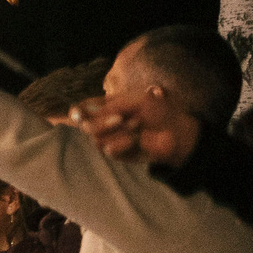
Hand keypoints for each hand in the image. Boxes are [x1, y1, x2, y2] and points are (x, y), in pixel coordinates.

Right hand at [71, 85, 200, 167]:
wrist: (176, 131)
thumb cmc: (159, 111)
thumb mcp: (137, 100)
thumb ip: (112, 104)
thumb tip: (88, 114)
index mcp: (106, 106)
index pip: (81, 108)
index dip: (76, 111)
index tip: (79, 113)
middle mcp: (104, 123)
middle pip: (84, 125)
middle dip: (100, 122)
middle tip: (121, 118)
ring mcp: (109, 139)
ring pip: (96, 138)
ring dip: (118, 130)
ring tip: (137, 124)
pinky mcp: (117, 153)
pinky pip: (109, 149)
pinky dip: (123, 142)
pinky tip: (136, 139)